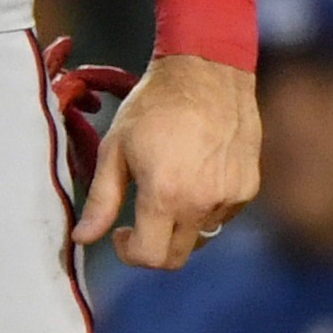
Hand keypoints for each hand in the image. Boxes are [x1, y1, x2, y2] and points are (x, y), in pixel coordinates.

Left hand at [72, 53, 260, 268]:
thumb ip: (101, 200)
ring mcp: (231, 198)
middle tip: (136, 223)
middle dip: (151, 248)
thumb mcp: (114, 149)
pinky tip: (192, 177)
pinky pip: (221, 217)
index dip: (128, 253)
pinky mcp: (249, 189)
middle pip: (177, 257)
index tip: (119, 234)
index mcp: (166, 195)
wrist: (207, 75)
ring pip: (200, 238)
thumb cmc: (153, 107)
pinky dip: (203, 211)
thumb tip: (83, 238)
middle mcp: (203, 203)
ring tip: (165, 189)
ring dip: (178, 228)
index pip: (150, 256)